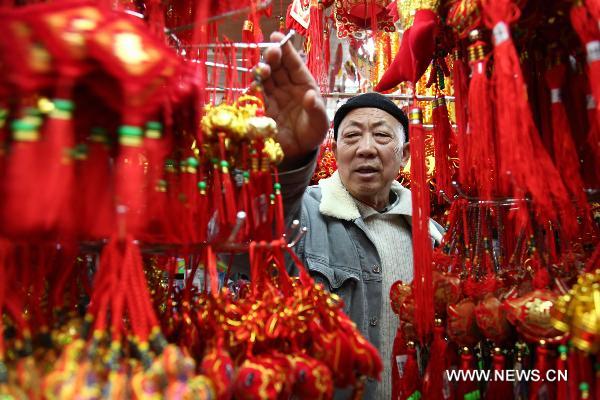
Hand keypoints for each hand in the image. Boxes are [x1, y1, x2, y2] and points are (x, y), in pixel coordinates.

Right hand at [259, 31, 328, 169]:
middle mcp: (286, 87)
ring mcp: (272, 97)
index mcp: (303, 84)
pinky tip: (254, 86)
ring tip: (263, 69)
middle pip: (277, 66)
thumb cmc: (312, 133)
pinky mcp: (262, 109)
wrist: (298, 153)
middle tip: (270, 52)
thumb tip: (311, 96)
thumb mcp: (319, 123)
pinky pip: (256, 96)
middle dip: (272, 57)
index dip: (286, 49)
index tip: (277, 36)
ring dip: (262, 71)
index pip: (294, 63)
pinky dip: (253, 90)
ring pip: (264, 78)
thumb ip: (316, 110)